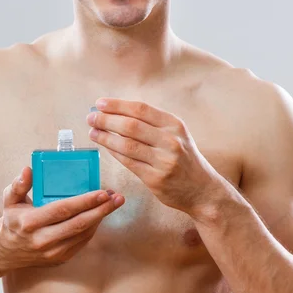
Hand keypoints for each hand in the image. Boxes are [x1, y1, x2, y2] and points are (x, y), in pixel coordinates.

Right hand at [0, 167, 124, 268]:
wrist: (5, 251)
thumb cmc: (11, 220)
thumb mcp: (9, 200)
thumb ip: (19, 184)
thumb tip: (28, 170)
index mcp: (30, 223)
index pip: (62, 210)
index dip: (84, 201)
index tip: (102, 192)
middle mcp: (42, 240)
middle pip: (78, 224)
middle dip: (101, 210)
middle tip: (117, 197)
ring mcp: (52, 252)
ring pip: (83, 234)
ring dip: (101, 218)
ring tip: (114, 203)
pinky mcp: (60, 258)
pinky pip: (82, 242)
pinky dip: (93, 228)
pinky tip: (101, 215)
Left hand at [86, 98, 221, 218]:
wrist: (202, 189)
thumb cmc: (184, 158)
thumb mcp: (176, 134)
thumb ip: (152, 123)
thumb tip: (117, 112)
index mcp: (174, 125)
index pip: (140, 109)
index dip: (117, 105)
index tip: (99, 103)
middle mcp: (170, 141)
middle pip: (130, 126)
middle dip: (106, 120)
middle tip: (90, 118)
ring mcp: (163, 161)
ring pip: (126, 145)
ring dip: (105, 137)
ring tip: (92, 132)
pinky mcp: (156, 179)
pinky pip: (128, 163)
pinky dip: (114, 152)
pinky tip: (105, 146)